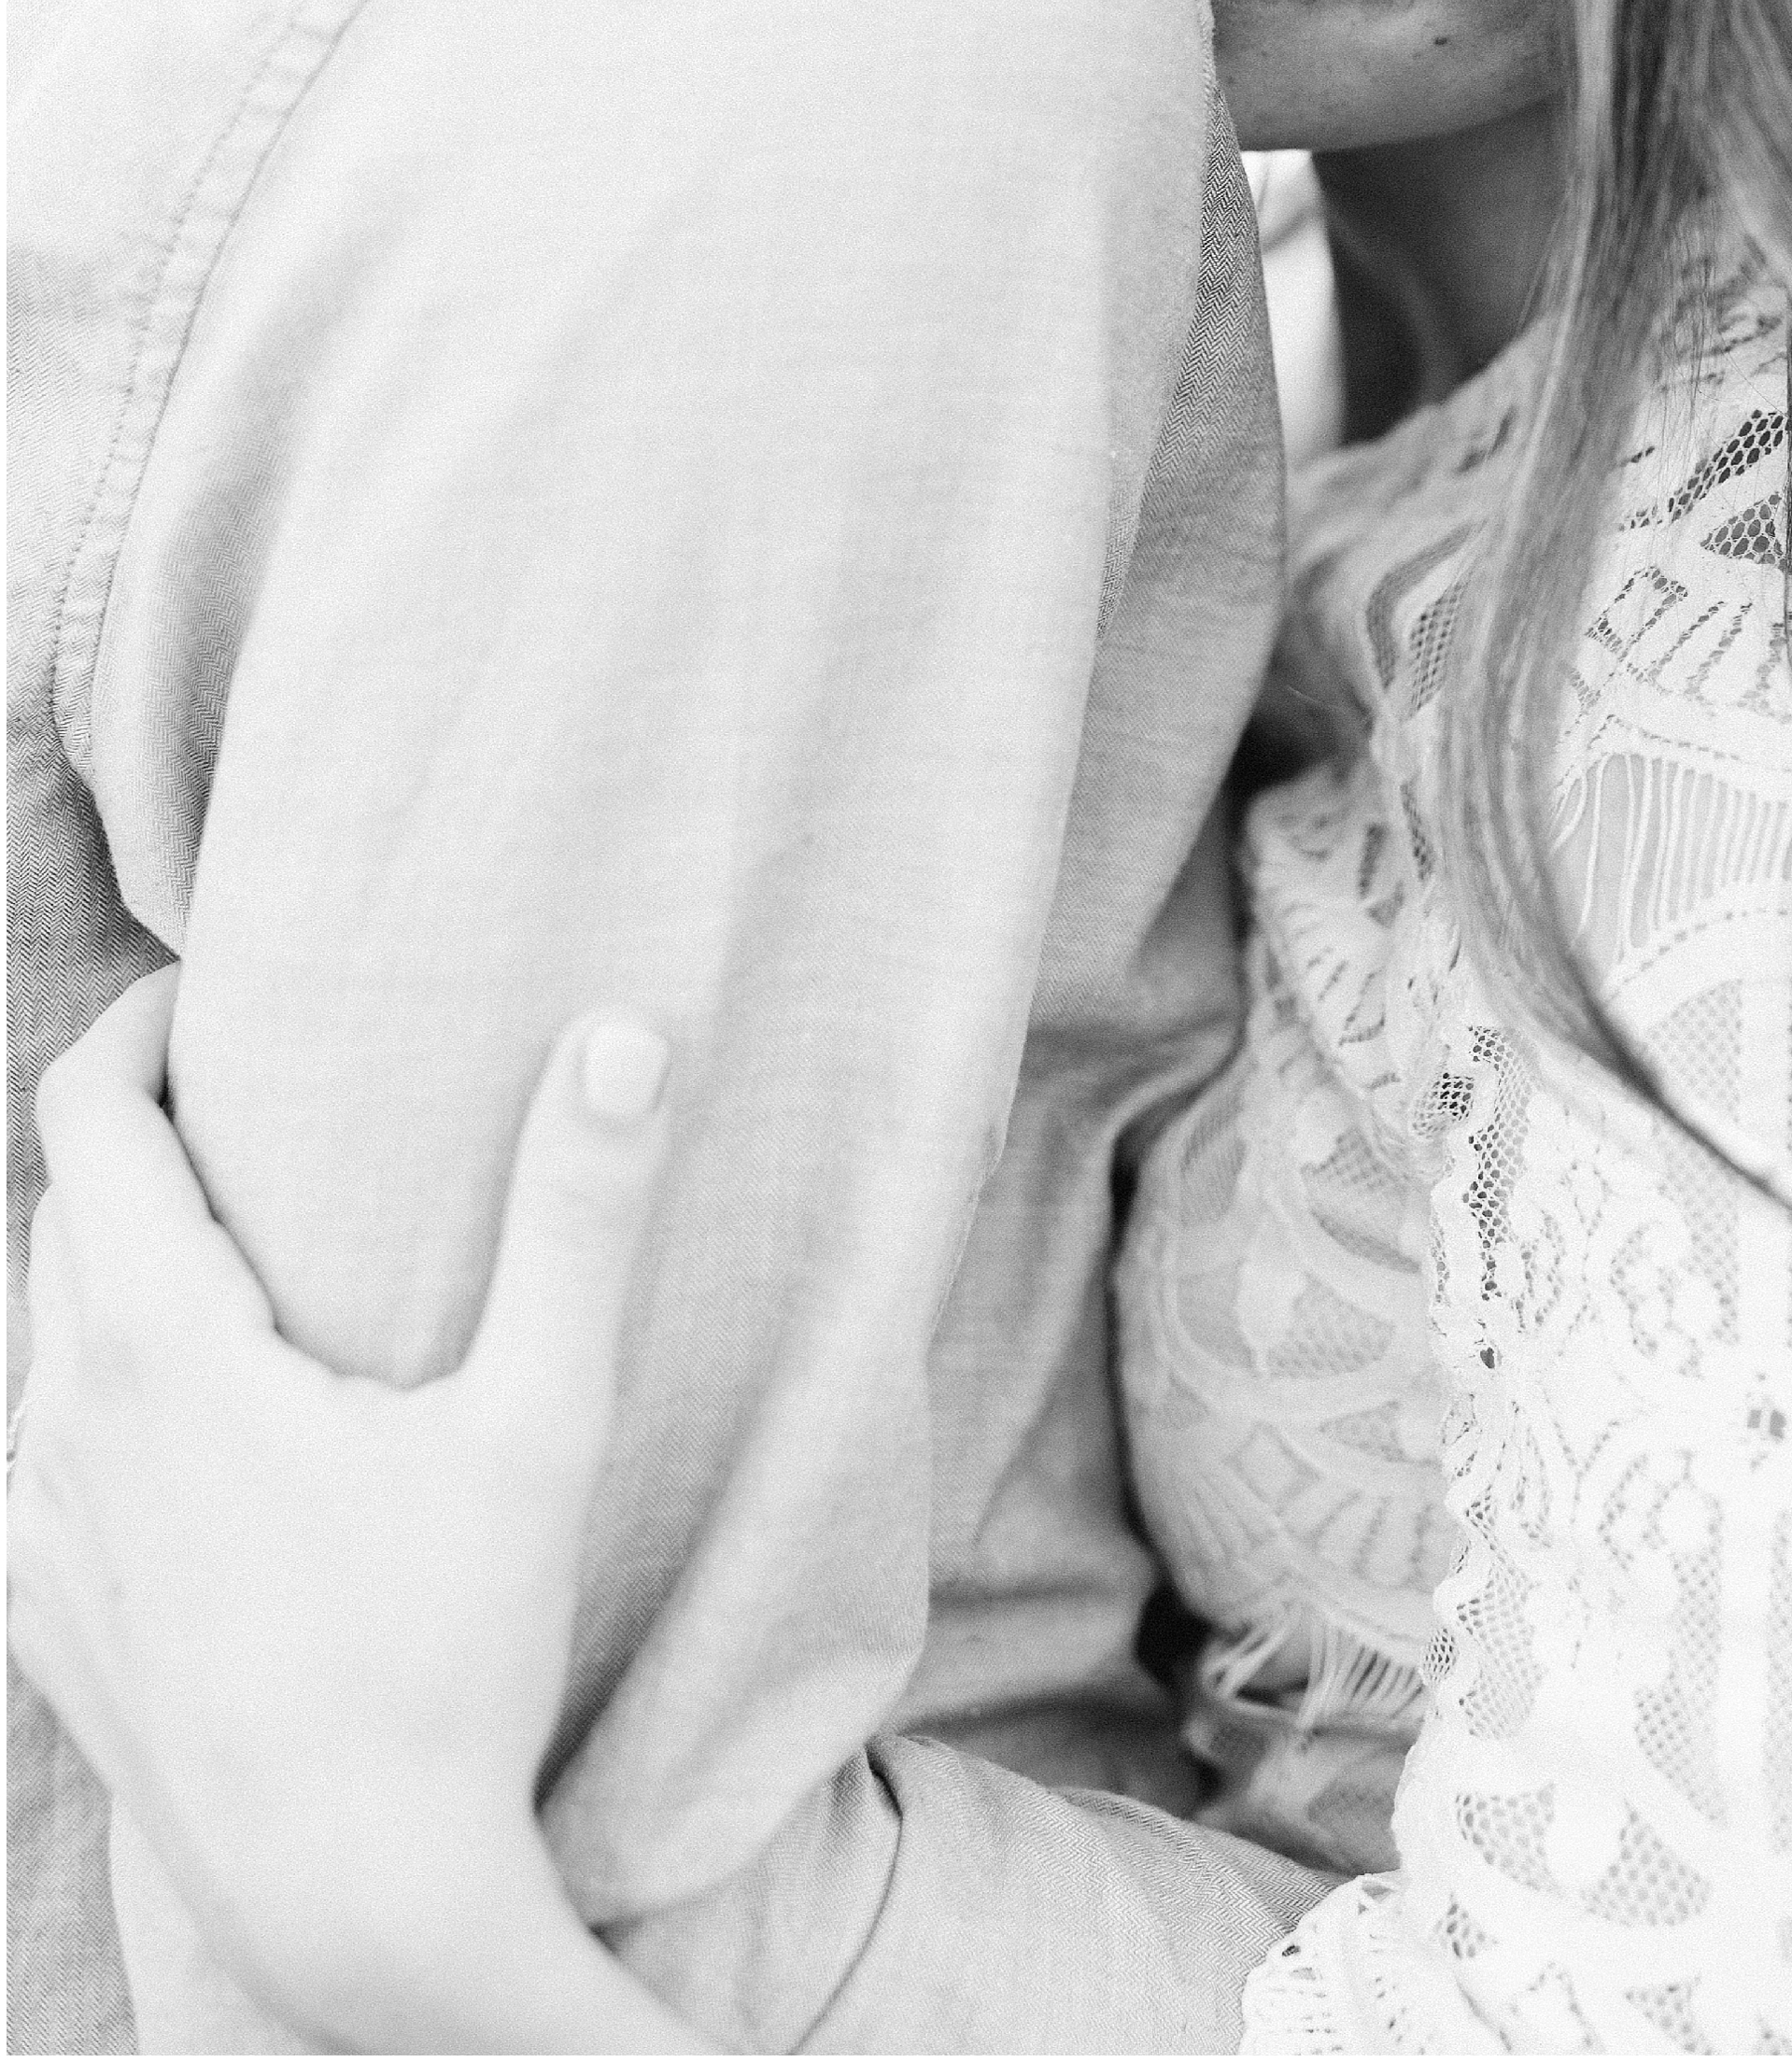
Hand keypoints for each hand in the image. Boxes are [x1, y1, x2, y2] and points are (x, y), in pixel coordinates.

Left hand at [9, 970, 679, 2051]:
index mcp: (156, 1345)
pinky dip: (85, 1387)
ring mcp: (33, 1532)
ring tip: (230, 1249)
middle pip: (62, 1208)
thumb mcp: (537, 1423)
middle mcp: (59, 1422)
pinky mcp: (35, 1619)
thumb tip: (624, 1036)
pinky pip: (30, 1447)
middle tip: (261, 1106)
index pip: (85, 1112)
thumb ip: (575, 1215)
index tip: (215, 996)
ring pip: (35, 1328)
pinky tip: (178, 1419)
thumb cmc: (448, 1662)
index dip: (141, 1026)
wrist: (351, 1904)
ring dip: (112, 1262)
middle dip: (144, 1133)